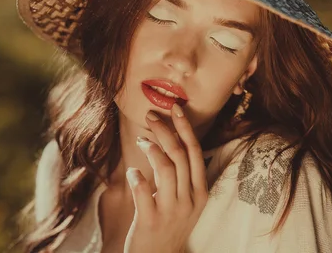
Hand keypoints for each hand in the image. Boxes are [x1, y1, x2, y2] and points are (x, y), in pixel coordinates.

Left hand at [123, 103, 208, 252]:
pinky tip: (131, 172)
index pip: (195, 152)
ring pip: (166, 169)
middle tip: (150, 116)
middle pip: (180, 155)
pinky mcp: (151, 221)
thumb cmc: (169, 223)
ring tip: (141, 141)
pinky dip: (135, 177)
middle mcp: (189, 199)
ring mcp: (172, 211)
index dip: (185, 128)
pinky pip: (143, 191)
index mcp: (200, 191)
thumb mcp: (184, 200)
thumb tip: (168, 139)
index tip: (175, 108)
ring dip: (152, 149)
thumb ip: (180, 174)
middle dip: (165, 130)